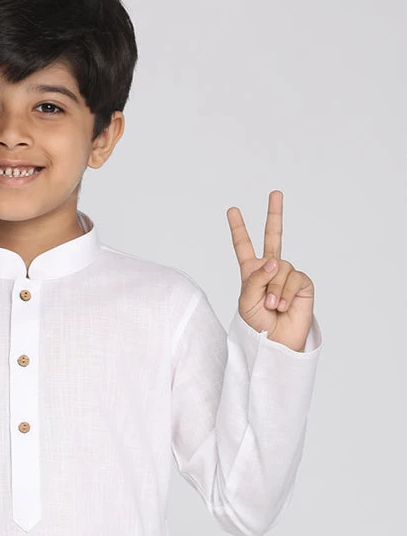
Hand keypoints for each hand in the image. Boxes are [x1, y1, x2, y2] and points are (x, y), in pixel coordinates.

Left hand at [227, 190, 314, 351]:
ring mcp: (287, 274)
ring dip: (273, 290)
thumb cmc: (256, 324)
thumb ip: (255, 279)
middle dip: (274, 214)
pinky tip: (283, 306)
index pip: (244, 247)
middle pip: (274, 237)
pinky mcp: (302, 282)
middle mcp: (271, 270)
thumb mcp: (246, 301)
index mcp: (251, 273)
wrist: (275, 342)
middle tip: (276, 193)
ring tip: (271, 307)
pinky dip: (285, 292)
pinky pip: (292, 278)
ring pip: (280, 268)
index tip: (232, 210)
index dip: (238, 229)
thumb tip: (274, 261)